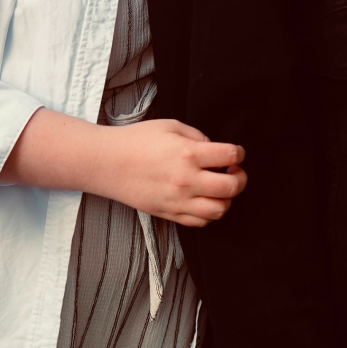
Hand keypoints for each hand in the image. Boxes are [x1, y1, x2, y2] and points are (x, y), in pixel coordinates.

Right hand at [1, 110, 246, 225]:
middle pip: (232, 187)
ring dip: (227, 199)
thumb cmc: (137, 139)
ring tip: (220, 187)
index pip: (231, 156)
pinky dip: (209, 213)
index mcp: (189, 153)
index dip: (238, 153)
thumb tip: (215, 151)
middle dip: (240, 178)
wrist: (106, 163)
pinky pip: (200, 222)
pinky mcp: (168, 214)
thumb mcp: (171, 125)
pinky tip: (205, 199)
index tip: (235, 153)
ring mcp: (178, 200)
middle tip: (234, 171)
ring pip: (219, 210)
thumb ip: (198, 136)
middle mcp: (187, 180)